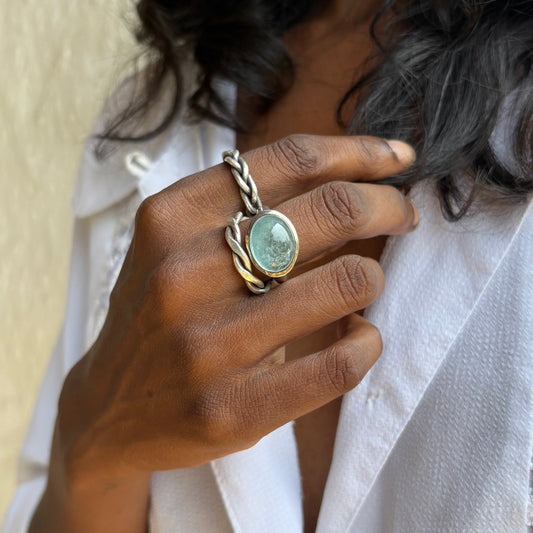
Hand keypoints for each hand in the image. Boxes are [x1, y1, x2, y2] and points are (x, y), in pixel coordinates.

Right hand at [59, 134, 417, 485]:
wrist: (109, 408)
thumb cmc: (158, 312)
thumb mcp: (176, 243)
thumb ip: (242, 206)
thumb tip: (348, 176)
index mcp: (170, 219)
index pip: (290, 160)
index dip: (359, 152)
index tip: (397, 159)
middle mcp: (184, 274)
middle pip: (331, 210)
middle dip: (388, 205)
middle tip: (403, 214)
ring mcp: (207, 346)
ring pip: (350, 281)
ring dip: (373, 275)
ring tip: (362, 282)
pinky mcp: (232, 409)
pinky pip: (340, 364)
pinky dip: (367, 341)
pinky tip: (358, 336)